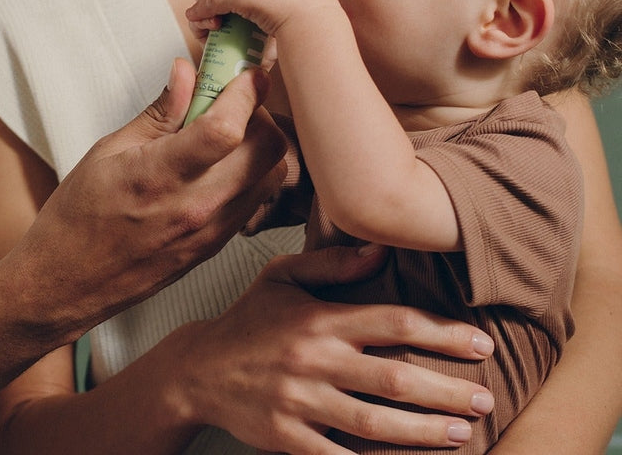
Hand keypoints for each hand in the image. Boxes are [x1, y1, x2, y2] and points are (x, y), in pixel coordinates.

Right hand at [6, 58, 288, 335]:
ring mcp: (212, 231)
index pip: (226, 129)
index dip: (245, 93)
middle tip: (234, 100)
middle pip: (267, 150)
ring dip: (261, 144)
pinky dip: (253, 171)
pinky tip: (222, 163)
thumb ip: (159, 112)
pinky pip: (257, 199)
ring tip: (227, 131)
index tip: (246, 73)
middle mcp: (196, 207)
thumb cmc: (78, 218)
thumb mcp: (109, 150)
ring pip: (272, 174)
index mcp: (161, 177)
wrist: (67, 284)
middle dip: (260, 114)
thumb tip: (186, 74)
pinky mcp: (217, 246)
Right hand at [175, 247, 494, 452]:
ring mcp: (301, 401)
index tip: (481, 342)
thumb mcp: (282, 277)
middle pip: (395, 377)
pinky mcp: (288, 438)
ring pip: (376, 422)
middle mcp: (315, 359)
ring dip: (426, 430)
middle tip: (487, 398)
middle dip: (448, 389)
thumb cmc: (250, 319)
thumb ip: (332, 263)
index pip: (393, 321)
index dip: (442, 332)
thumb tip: (380, 250)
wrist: (198, 369)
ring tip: (464, 432)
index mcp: (319, 318)